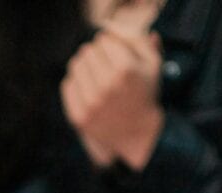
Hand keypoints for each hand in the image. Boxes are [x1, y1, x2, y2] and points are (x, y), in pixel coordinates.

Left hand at [61, 24, 164, 170]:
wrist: (139, 136)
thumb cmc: (145, 95)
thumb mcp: (153, 66)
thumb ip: (139, 41)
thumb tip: (112, 27)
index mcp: (125, 70)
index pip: (103, 40)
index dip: (110, 45)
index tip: (116, 55)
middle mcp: (107, 86)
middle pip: (87, 51)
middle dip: (97, 55)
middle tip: (105, 66)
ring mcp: (91, 103)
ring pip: (75, 65)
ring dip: (85, 67)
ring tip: (96, 76)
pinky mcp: (79, 116)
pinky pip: (68, 84)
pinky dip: (76, 83)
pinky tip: (88, 89)